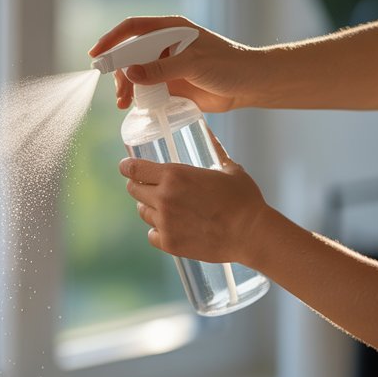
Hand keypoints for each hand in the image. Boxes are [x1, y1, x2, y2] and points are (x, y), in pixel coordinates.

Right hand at [89, 15, 261, 111]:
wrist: (251, 84)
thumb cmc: (229, 65)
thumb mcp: (194, 64)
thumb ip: (162, 69)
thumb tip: (130, 74)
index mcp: (170, 29)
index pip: (133, 29)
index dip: (112, 39)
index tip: (96, 55)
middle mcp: (165, 45)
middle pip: (130, 54)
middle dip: (120, 72)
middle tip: (119, 93)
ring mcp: (167, 65)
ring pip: (136, 74)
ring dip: (127, 88)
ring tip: (124, 104)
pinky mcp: (172, 84)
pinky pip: (147, 90)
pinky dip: (138, 99)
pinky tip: (135, 108)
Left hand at [118, 133, 273, 264]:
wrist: (251, 234)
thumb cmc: (243, 199)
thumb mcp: (228, 168)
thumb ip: (215, 151)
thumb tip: (209, 133)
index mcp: (174, 175)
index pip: (134, 169)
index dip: (127, 167)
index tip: (126, 167)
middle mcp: (163, 198)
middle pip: (133, 190)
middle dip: (138, 186)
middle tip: (148, 186)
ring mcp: (165, 222)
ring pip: (143, 212)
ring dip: (150, 208)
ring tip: (166, 208)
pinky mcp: (169, 243)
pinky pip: (152, 235)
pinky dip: (158, 231)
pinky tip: (171, 227)